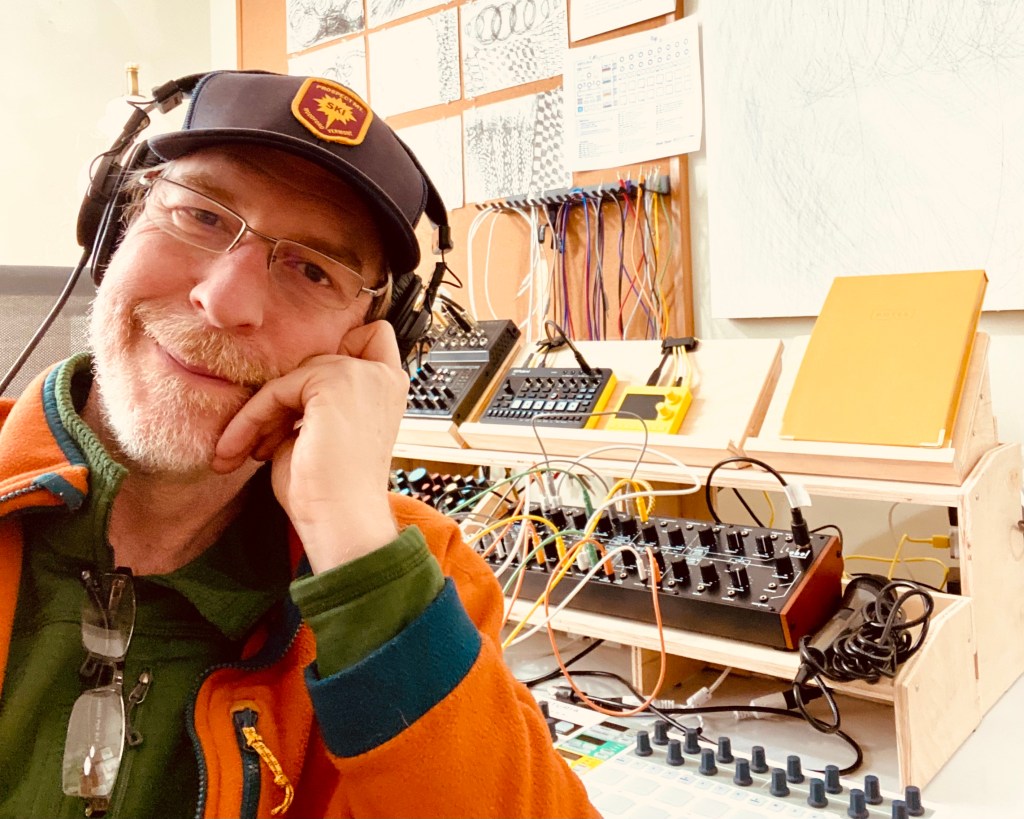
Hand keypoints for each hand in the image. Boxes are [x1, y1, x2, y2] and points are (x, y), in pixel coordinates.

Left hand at [211, 321, 407, 572]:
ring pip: (293, 374)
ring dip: (262, 412)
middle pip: (316, 356)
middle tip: (260, 439)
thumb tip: (280, 383)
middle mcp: (383, 376)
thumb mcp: (323, 432)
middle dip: (283, 398)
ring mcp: (362, 374)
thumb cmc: (332, 490)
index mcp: (388, 389)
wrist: (342, 519)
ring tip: (246, 449)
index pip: (368, 336)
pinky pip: (277, 389)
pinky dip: (252, 419)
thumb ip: (312, 398)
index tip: (297, 399)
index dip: (335, 353)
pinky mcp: (334, 381)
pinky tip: (242, 450)